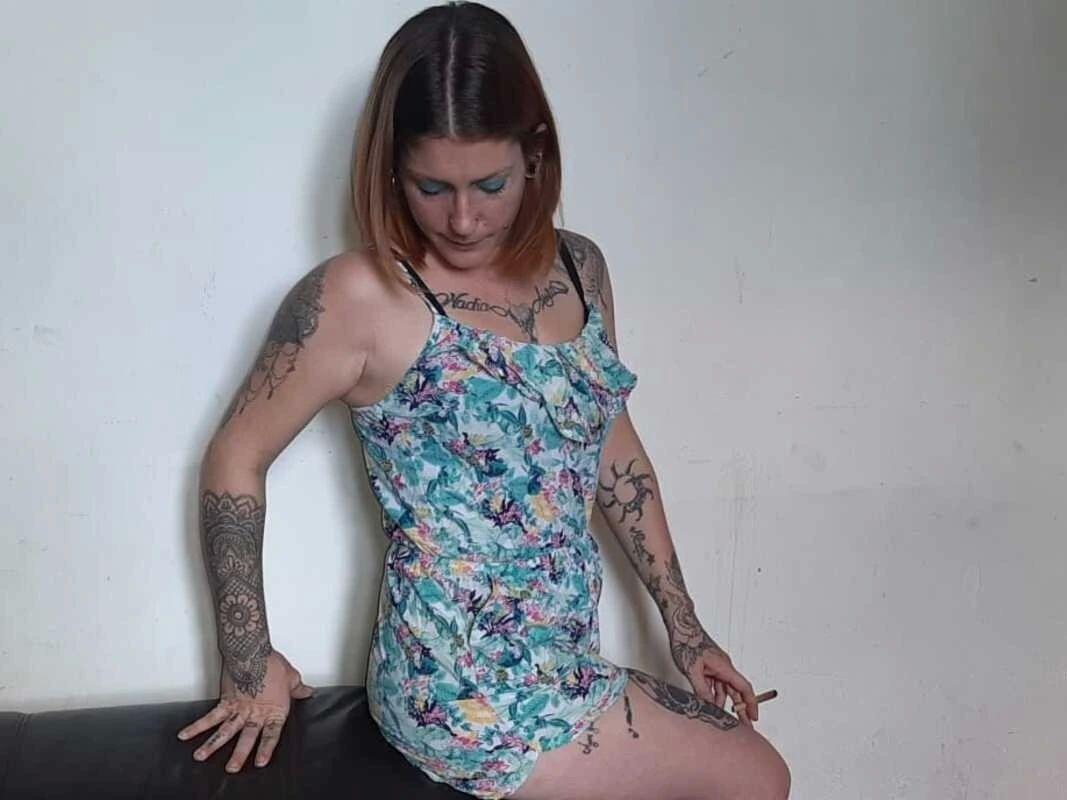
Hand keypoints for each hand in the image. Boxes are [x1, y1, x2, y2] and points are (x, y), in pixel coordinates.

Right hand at [177, 649, 313, 771]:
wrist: (252, 651)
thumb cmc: (271, 662)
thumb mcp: (291, 676)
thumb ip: (298, 688)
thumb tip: (307, 692)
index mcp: (273, 709)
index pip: (271, 733)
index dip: (266, 748)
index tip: (261, 761)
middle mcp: (254, 712)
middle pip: (246, 737)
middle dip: (239, 754)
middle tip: (232, 769)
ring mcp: (238, 708)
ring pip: (225, 731)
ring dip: (212, 745)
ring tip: (201, 757)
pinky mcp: (225, 700)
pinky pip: (210, 716)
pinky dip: (197, 726)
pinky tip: (186, 735)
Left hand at [669, 618, 758, 724]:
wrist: (680, 624)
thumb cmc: (687, 640)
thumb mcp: (692, 669)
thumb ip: (702, 689)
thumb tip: (709, 705)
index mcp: (725, 667)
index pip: (744, 688)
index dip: (751, 703)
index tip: (754, 717)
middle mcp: (724, 666)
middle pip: (736, 691)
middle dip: (741, 708)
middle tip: (743, 725)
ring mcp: (716, 665)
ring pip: (724, 688)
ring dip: (722, 702)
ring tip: (720, 717)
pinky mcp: (708, 665)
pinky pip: (714, 682)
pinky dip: (713, 693)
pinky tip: (708, 702)